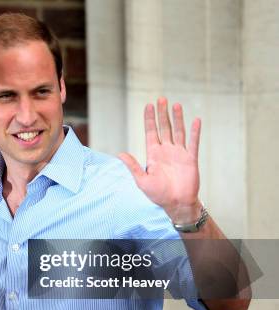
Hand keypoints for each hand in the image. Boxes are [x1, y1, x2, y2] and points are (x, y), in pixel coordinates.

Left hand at [118, 97, 202, 222]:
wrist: (177, 204)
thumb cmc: (158, 194)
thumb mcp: (142, 180)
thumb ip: (132, 166)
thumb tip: (119, 154)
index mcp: (153, 154)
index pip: (151, 132)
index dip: (149, 119)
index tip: (148, 106)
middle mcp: (166, 151)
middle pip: (164, 128)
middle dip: (162, 114)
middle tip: (161, 99)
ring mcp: (179, 154)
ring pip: (178, 132)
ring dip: (177, 118)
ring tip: (175, 105)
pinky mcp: (191, 159)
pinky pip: (193, 143)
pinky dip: (195, 132)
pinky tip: (196, 120)